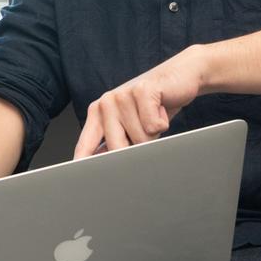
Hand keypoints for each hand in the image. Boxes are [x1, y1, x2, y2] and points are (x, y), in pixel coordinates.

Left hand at [74, 47, 207, 157]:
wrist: (179, 77)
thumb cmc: (153, 107)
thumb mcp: (131, 127)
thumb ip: (115, 144)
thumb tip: (107, 170)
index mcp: (97, 114)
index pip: (85, 146)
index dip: (84, 165)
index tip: (81, 182)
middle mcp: (105, 103)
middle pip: (117, 149)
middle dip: (136, 148)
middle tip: (144, 130)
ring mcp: (122, 95)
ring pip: (141, 138)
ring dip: (153, 133)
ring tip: (153, 116)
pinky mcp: (142, 90)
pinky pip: (154, 126)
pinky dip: (163, 122)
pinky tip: (161, 108)